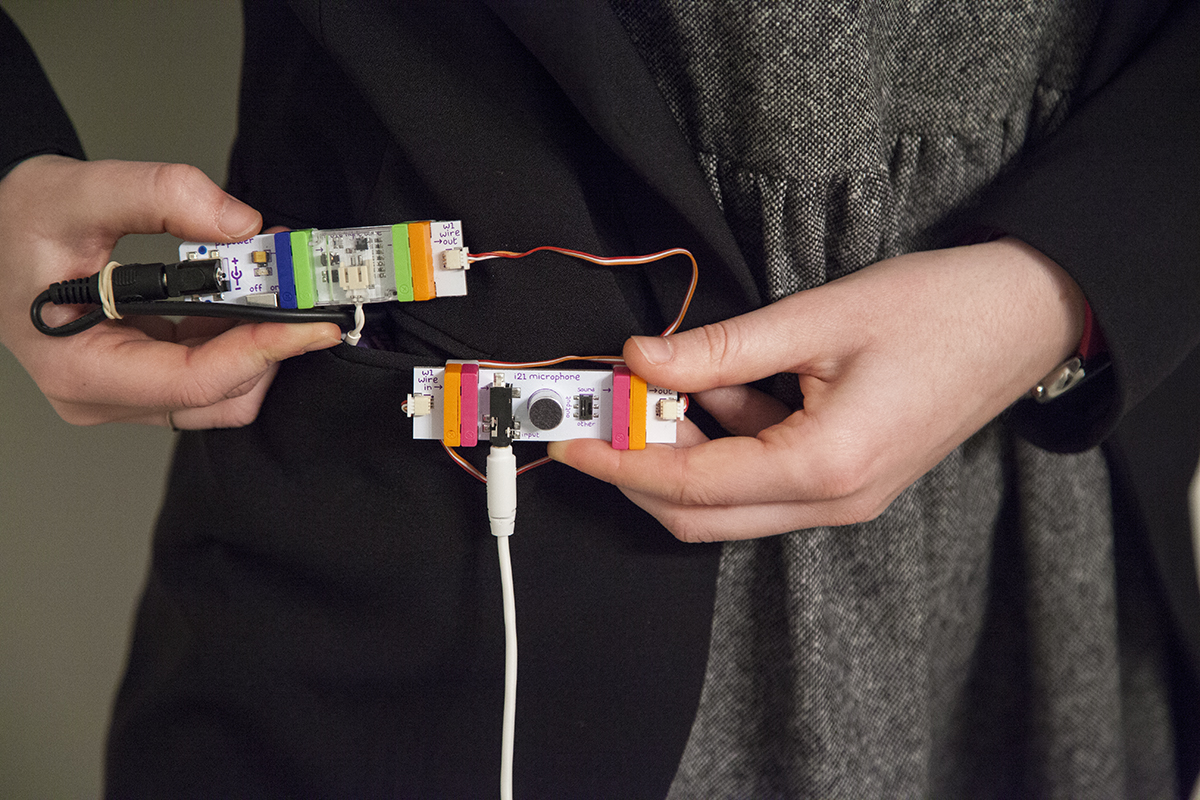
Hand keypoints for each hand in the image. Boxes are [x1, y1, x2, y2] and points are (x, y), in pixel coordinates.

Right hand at [0, 155, 341, 428]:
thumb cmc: (16, 223)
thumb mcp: (77, 190)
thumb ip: (162, 194)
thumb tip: (241, 224)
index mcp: (80, 369)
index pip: (194, 382)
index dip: (262, 351)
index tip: (310, 323)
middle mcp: (102, 397)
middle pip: (220, 397)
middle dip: (269, 346)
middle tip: (302, 293)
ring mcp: (124, 396)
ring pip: (223, 394)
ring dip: (259, 344)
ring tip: (276, 288)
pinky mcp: (144, 383)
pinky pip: (210, 377)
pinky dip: (239, 341)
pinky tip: (248, 298)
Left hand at [548, 238, 1085, 541]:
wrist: (1030, 316)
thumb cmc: (941, 310)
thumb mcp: (818, 318)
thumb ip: (722, 349)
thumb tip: (641, 358)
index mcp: (825, 467)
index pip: (689, 485)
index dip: (619, 462)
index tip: (571, 440)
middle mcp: (832, 501)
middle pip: (701, 512)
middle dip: (642, 464)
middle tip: (608, 407)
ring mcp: (843, 497)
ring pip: (730, 497)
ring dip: (684, 446)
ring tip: (666, 378)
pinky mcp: (848, 478)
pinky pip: (764, 476)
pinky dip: (727, 436)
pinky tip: (724, 381)